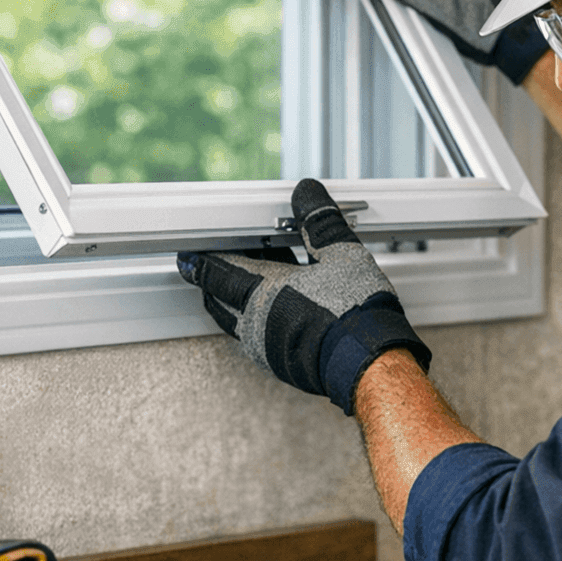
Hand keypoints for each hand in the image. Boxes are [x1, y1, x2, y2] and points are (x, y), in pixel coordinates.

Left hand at [177, 179, 430, 414]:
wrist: (374, 364)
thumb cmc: (358, 314)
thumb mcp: (343, 255)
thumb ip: (320, 223)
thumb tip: (307, 195)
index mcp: (263, 293)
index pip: (216, 273)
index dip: (199, 262)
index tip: (187, 255)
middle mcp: (257, 324)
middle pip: (220, 300)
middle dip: (216, 281)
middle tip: (218, 264)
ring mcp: (268, 349)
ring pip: (239, 320)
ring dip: (240, 299)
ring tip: (258, 280)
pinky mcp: (285, 365)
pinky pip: (260, 337)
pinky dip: (262, 318)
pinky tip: (286, 308)